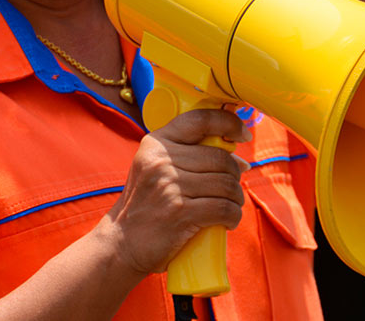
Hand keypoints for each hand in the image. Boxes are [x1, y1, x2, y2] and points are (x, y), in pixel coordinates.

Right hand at [99, 109, 251, 274]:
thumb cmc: (147, 205)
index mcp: (156, 143)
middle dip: (235, 174)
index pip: (200, 120)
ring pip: (226, 184)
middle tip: (232, 188)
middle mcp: (161, 160)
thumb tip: (239, 159)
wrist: (121, 243)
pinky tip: (228, 220)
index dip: (229, 123)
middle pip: (221, 158)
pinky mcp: (180, 213)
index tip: (243, 133)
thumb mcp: (156, 168)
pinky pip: (224, 208)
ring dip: (236, 197)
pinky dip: (233, 216)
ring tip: (230, 205)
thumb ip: (188, 155)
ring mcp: (169, 186)